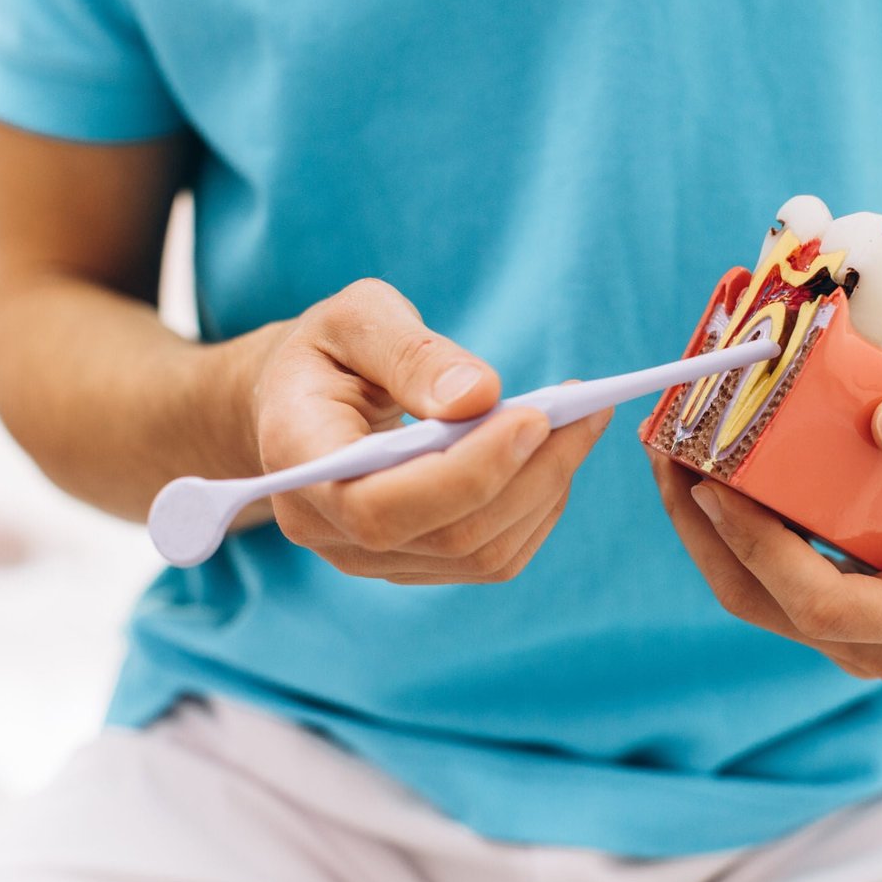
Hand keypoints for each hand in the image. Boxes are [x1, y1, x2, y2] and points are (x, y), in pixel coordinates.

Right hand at [252, 278, 610, 583]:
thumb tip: (480, 397)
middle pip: (447, 536)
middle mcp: (326, 527)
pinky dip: (539, 507)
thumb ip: (412, 354)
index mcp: (297, 460)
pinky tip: (556, 454)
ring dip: (546, 489)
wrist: (305, 398)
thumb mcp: (359, 318)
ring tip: (581, 422)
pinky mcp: (412, 563)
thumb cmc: (332, 349)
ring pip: (480, 553)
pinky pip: (492, 557)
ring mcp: (369, 557)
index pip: (380, 507)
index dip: (465, 474)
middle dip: (530, 474)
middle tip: (584, 410)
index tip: (533, 418)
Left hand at [649, 396, 881, 683]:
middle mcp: (879, 647)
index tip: (713, 486)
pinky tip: (700, 468)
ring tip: (667, 453)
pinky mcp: (826, 613)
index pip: (822, 604)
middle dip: (702, 531)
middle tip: (667, 452)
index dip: (759, 549)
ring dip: (698, 529)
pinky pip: (758, 579)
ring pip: (748, 595)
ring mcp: (848, 637)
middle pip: (762, 602)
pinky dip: (723, 528)